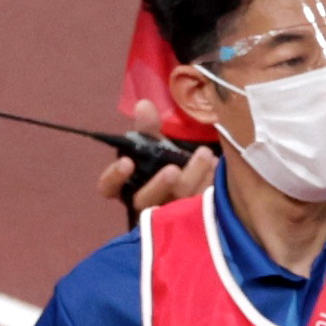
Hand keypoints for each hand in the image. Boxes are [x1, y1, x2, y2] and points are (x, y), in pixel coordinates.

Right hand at [108, 100, 212, 217]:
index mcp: (127, 186)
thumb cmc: (163, 161)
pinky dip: (208, 184)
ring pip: (175, 206)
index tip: (127, 162)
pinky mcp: (191, 220)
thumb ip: (147, 128)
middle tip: (174, 169)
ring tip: (205, 155)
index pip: (109, 188)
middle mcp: (143, 205)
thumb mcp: (154, 144)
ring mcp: (166, 217)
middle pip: (145, 200)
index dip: (115, 177)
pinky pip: (199, 207)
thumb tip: (143, 105)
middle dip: (159, 184)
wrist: (193, 178)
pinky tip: (216, 166)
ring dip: (190, 180)